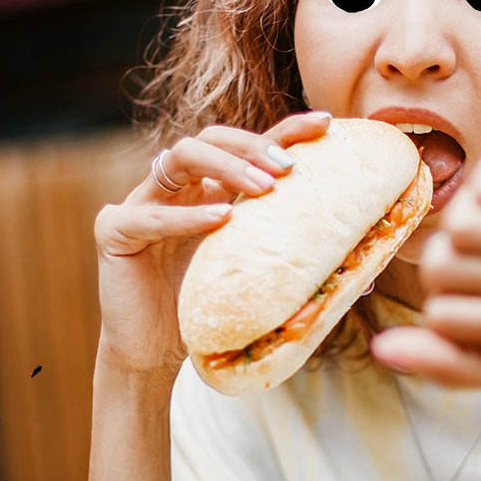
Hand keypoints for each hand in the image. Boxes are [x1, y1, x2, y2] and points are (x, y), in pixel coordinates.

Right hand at [93, 111, 331, 379]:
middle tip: (289, 167)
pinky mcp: (113, 230)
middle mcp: (172, 186)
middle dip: (253, 145)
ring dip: (227, 167)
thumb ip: (291, 260)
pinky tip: (220, 219)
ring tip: (264, 187)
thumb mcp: (254, 277)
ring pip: (181, 157)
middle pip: (211, 138)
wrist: (151, 357)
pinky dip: (186, 216)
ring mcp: (139, 202)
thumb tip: (367, 268)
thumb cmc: (205, 314)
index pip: (246, 147)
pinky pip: (150, 214)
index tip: (327, 123)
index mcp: (206, 189)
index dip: (285, 129)